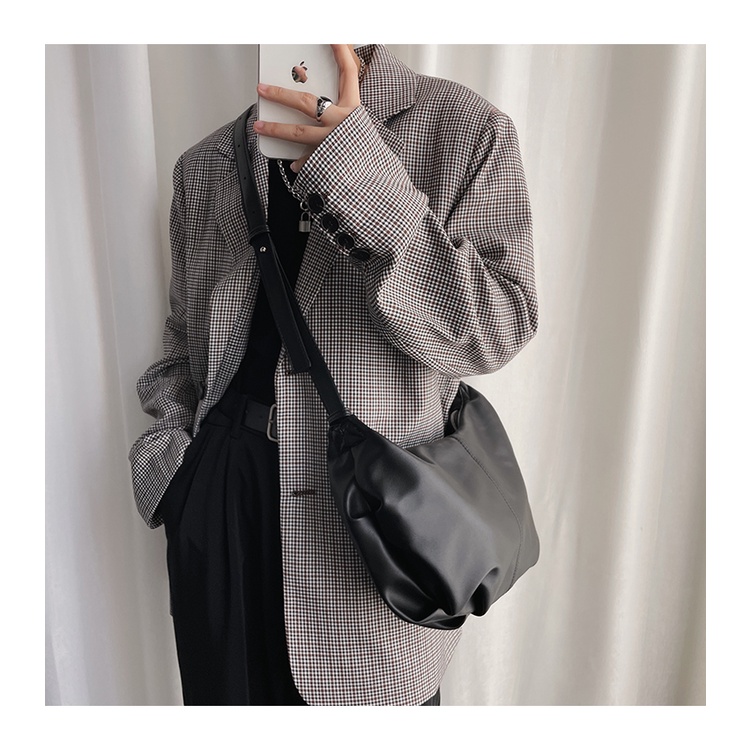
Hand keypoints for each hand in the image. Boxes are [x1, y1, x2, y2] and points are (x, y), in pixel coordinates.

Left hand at [254, 44, 361, 172]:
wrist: (377, 184)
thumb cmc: (367, 154)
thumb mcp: (359, 127)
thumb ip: (341, 114)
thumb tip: (319, 106)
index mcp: (354, 111)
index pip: (348, 73)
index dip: (341, 52)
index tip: (333, 37)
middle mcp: (342, 125)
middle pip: (308, 103)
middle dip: (282, 94)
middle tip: (263, 88)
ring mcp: (332, 144)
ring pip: (299, 133)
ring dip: (276, 129)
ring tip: (260, 126)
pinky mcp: (326, 163)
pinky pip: (306, 161)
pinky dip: (299, 162)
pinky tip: (292, 163)